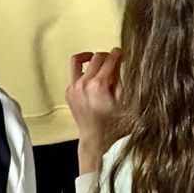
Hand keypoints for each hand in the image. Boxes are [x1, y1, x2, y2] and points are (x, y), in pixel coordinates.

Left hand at [67, 49, 121, 169]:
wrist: (96, 139)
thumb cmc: (114, 124)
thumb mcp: (124, 101)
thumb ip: (121, 79)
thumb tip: (119, 62)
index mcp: (99, 85)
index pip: (110, 59)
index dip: (118, 54)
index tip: (122, 53)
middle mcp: (84, 84)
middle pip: (96, 57)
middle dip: (107, 56)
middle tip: (115, 60)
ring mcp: (74, 88)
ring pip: (78, 60)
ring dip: (89, 57)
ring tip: (97, 60)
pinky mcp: (68, 92)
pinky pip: (74, 74)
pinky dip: (83, 71)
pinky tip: (92, 76)